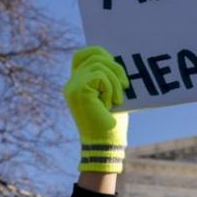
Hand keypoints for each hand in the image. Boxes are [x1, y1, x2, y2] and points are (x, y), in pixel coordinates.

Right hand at [64, 46, 129, 173]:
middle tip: (125, 84)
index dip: (99, 52)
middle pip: (93, 55)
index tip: (116, 66)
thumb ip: (108, 77)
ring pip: (99, 65)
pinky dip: (111, 87)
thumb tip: (117, 59)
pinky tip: (111, 103)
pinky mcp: (78, 90)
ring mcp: (73, 87)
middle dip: (115, 66)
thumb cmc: (111, 123)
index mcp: (77, 84)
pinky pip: (100, 75)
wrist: (105, 144)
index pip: (82, 55)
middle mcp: (71, 84)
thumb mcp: (111, 95)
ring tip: (118, 99)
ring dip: (115, 81)